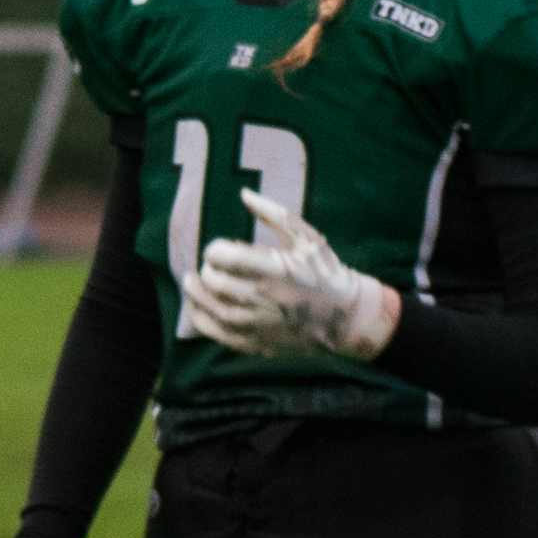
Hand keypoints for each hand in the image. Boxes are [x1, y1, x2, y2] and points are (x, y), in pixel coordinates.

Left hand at [186, 192, 398, 363]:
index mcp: (275, 269)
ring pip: (210, 307)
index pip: (225, 257)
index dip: (215, 248)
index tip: (219, 248)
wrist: (345, 319)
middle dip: (207, 268)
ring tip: (192, 281)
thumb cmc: (326, 273)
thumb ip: (275, 215)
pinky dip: (199, 317)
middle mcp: (263, 298)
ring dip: (195, 292)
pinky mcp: (254, 342)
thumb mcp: (308, 239)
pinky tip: (197, 306)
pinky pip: (215, 332)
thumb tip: (244, 194)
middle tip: (212, 265)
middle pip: (214, 280)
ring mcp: (257, 324)